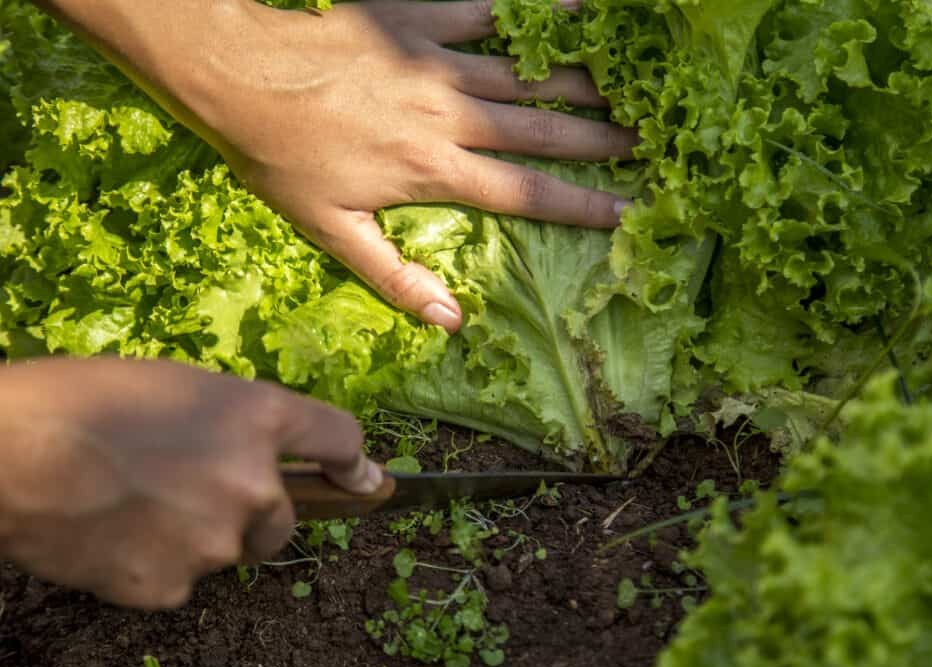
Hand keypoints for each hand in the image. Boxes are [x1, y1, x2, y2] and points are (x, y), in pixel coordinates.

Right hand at [0, 357, 378, 609]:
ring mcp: (215, 541)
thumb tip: (264, 457)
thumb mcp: (180, 387)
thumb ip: (238, 422)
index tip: (365, 479)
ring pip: (228, 550)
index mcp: (259, 418)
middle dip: (253, 511)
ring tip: (137, 505)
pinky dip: (158, 564)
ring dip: (199, 536)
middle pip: (283, 518)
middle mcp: (254, 483)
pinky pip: (181, 580)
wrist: (10, 453)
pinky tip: (116, 535)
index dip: (354, 462)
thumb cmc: (88, 400)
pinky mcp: (172, 587)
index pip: (340, 439)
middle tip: (193, 490)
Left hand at [33, 0, 637, 332]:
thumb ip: (395, 278)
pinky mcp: (415, 22)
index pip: (524, 194)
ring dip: (577, 82)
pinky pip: (483, 12)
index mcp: (434, 171)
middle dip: (596, 139)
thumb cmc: (282, 160)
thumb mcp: (330, 234)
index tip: (625, 210)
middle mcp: (448, 116)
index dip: (580, 204)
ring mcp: (435, 64)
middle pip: (540, 131)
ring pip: (523, 75)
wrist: (238, 77)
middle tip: (644, 139)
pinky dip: (528, 13)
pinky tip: (572, 10)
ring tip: (624, 87)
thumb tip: (449, 322)